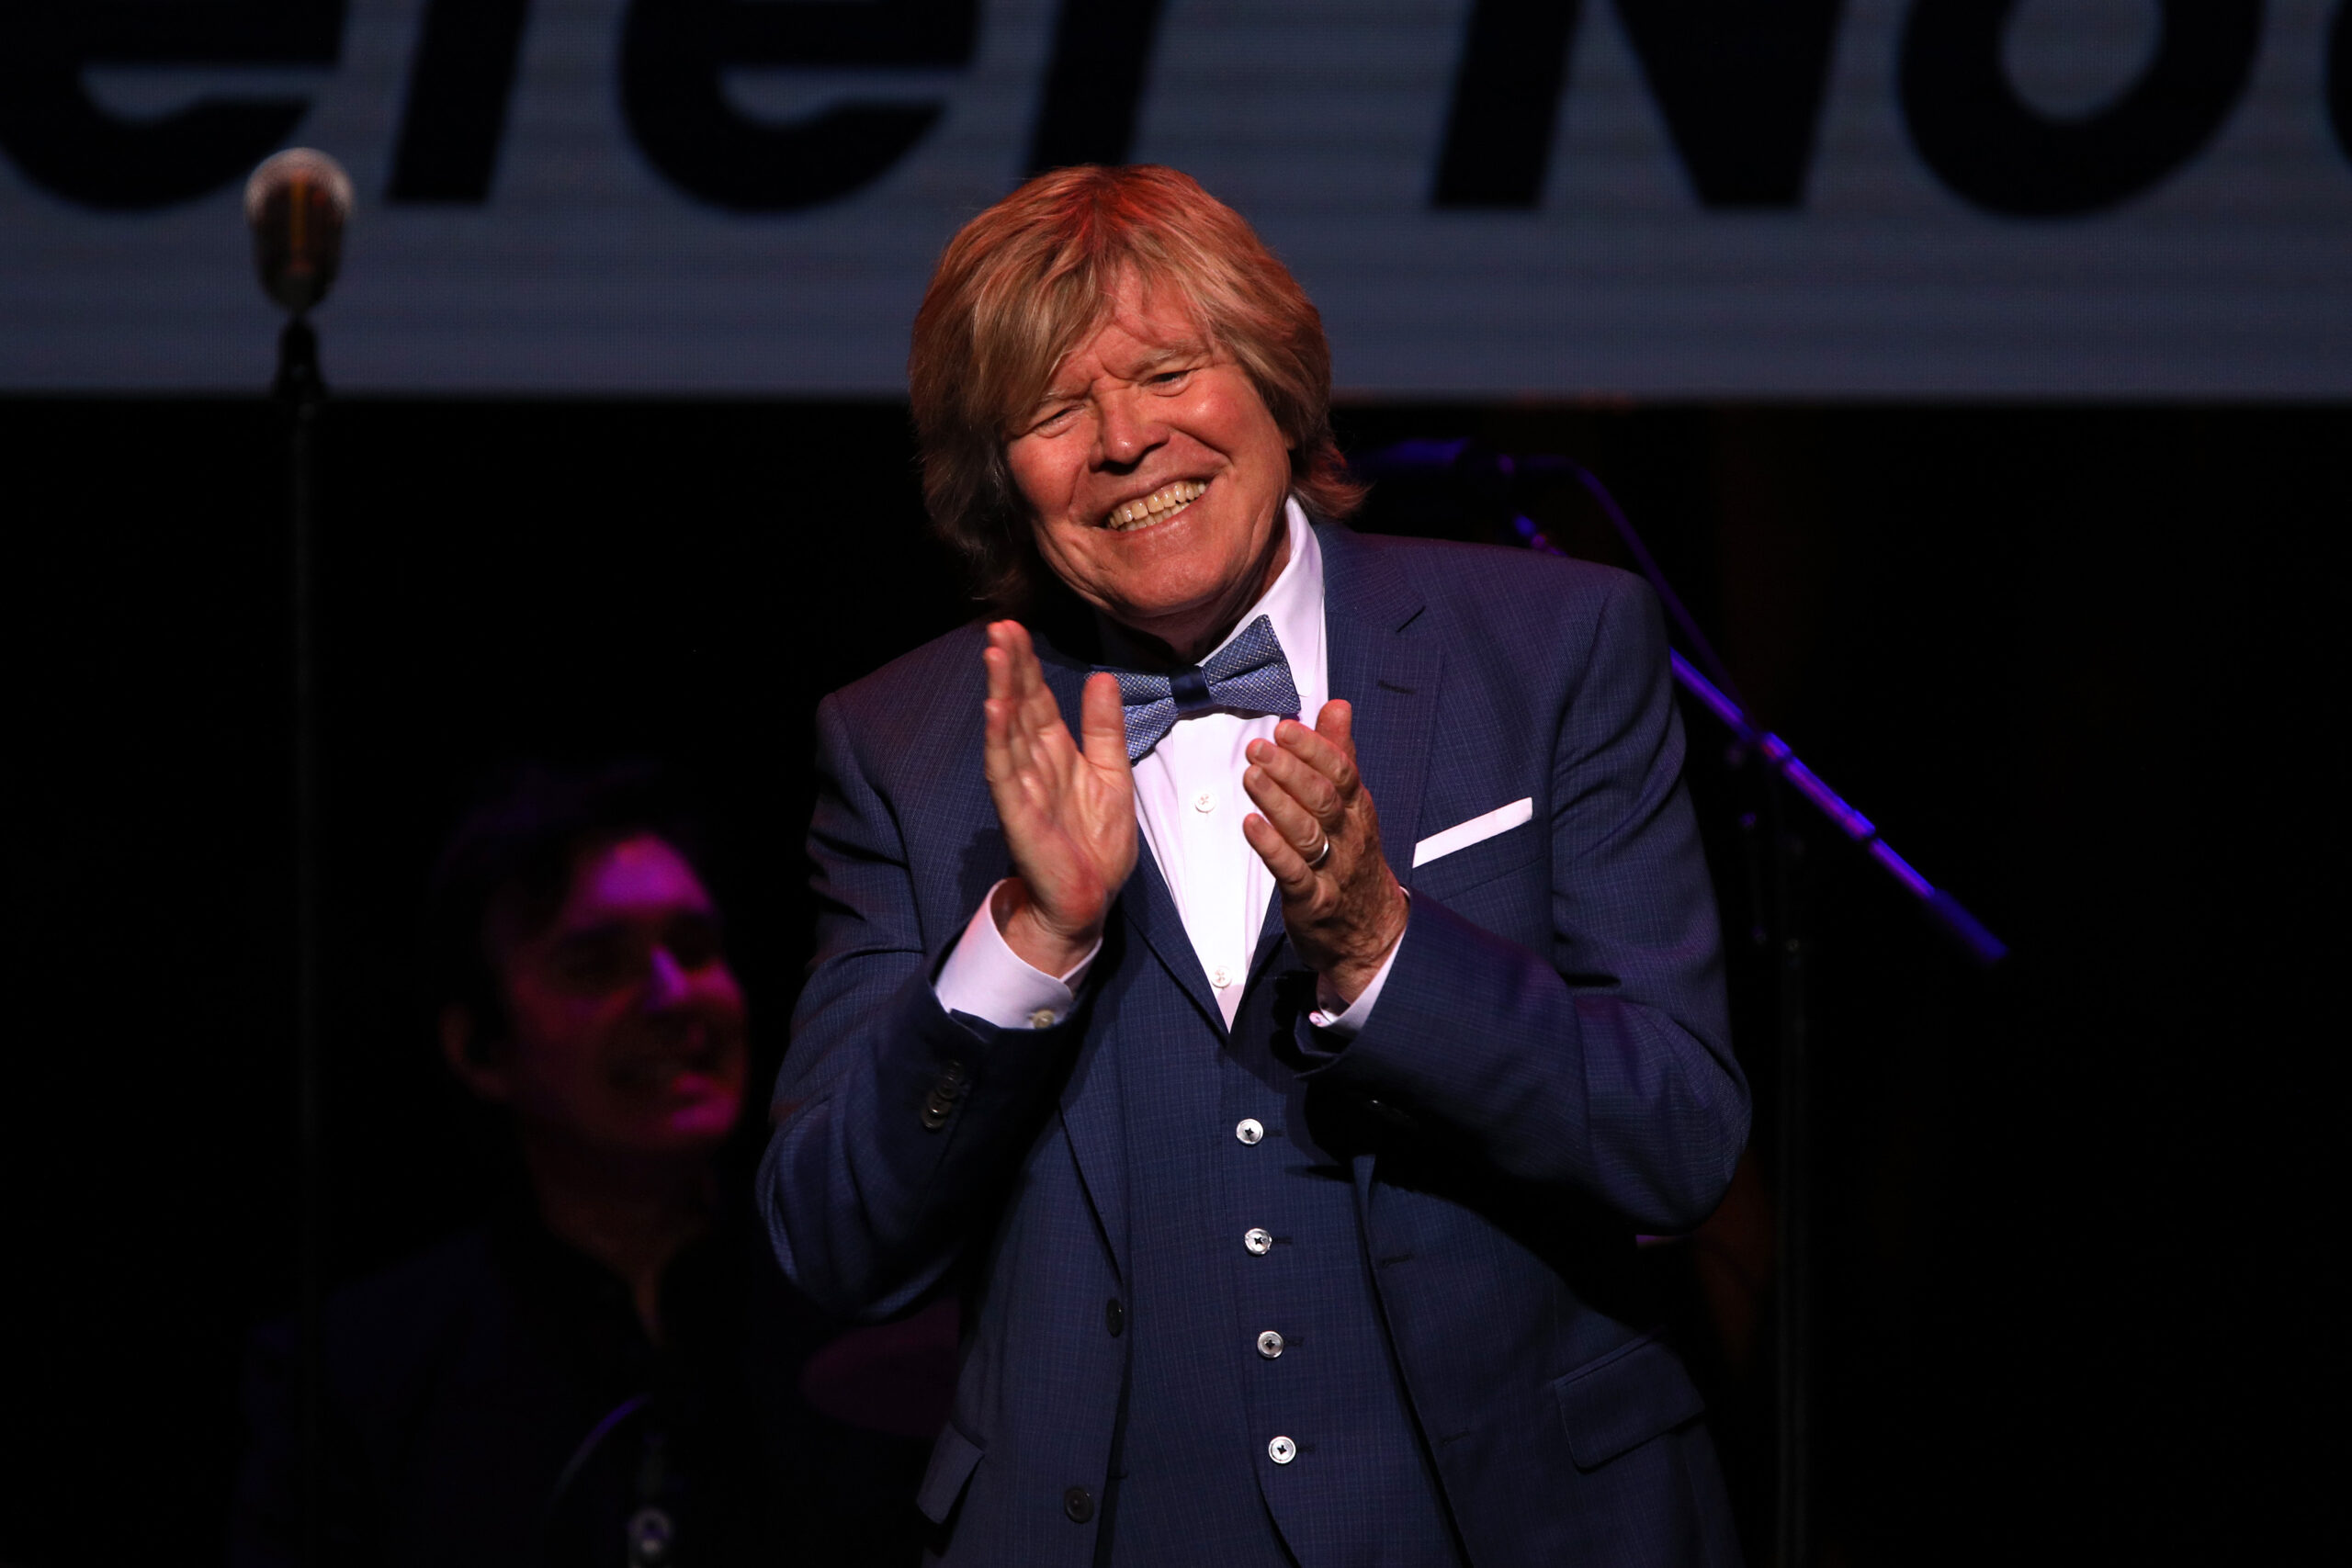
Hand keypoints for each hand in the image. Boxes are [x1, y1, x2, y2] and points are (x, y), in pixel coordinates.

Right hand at [981, 620, 1137, 975]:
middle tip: (999, 626)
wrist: (1089, 901)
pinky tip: (994, 711)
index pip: (1036, 700)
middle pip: (1018, 706)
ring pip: (1007, 731)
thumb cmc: (1096, 845)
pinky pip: (1005, 772)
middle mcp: (1033, 765)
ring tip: (994, 654)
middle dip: (1009, 666)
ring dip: (999, 691)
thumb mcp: (1112, 776)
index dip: (1026, 664)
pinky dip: (998, 741)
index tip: (1015, 627)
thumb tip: (1102, 678)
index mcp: (1056, 754)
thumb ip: (1105, 729)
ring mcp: (1023, 788)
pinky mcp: (1019, 815)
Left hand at [1241, 701, 1407, 1007]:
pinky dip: (1272, 848)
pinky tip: (1251, 826)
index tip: (1285, 728)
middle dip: (1290, 769)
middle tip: (1259, 747)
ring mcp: (1331, 869)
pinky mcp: (1313, 900)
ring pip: (1307, 832)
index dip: (1313, 748)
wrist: (1373, 931)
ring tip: (1252, 777)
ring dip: (1278, 802)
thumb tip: (1336, 705)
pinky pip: (1293, 873)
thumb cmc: (1354, 858)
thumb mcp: (1353, 802)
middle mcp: (1347, 835)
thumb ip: (1340, 752)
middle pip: (1323, 798)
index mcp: (1356, 808)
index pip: (1340, 771)